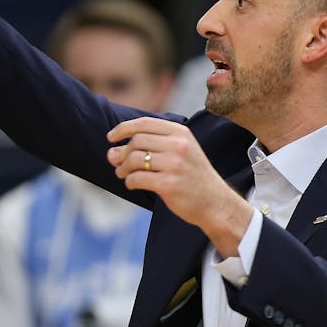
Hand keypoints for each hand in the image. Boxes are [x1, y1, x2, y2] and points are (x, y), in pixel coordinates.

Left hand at [107, 117, 252, 255]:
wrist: (215, 202)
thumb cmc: (192, 177)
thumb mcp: (180, 152)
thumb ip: (149, 147)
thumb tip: (111, 153)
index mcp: (181, 133)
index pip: (144, 123)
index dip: (123, 128)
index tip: (110, 137)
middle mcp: (178, 145)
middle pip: (136, 141)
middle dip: (122, 153)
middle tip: (117, 164)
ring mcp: (174, 165)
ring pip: (134, 159)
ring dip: (123, 168)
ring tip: (123, 174)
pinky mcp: (169, 184)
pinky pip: (137, 179)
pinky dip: (129, 182)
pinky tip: (132, 185)